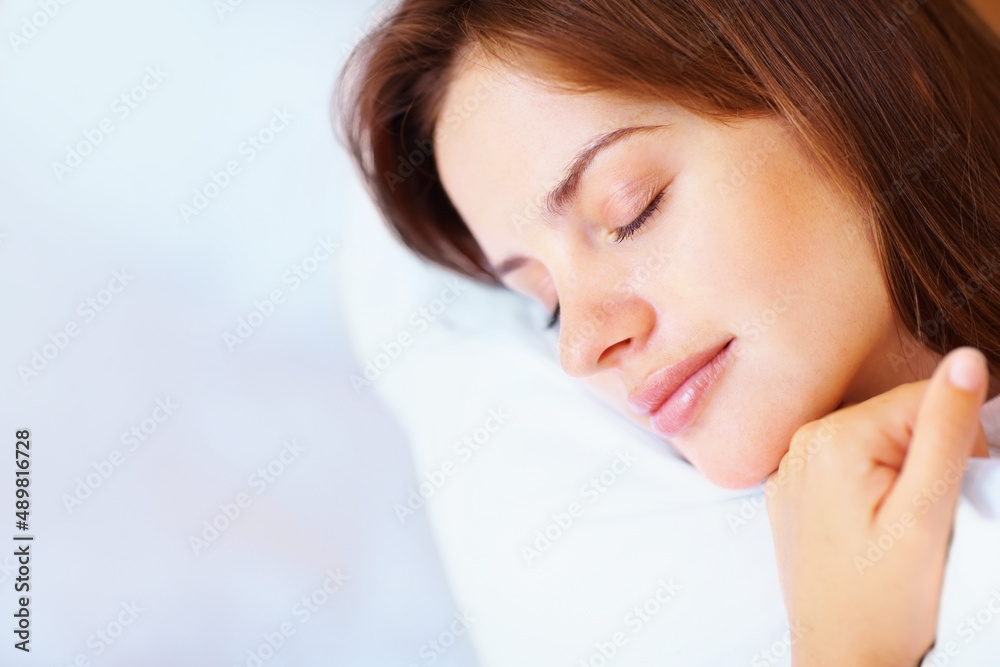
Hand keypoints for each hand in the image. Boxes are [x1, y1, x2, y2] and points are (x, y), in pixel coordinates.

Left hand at [766, 347, 990, 665]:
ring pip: (874, 443)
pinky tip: (873, 529)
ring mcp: (792, 468)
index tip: (952, 489)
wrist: (842, 656)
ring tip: (898, 527)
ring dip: (901, 473)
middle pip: (895, 418)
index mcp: (833, 436)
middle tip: (926, 516)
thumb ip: (945, 429)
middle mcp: (802, 442)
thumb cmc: (885, 597)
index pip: (920, 397)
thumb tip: (963, 357)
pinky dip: (871, 488)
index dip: (957, 438)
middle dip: (927, 456)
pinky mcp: (793, 493)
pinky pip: (846, 468)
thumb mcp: (928, 511)